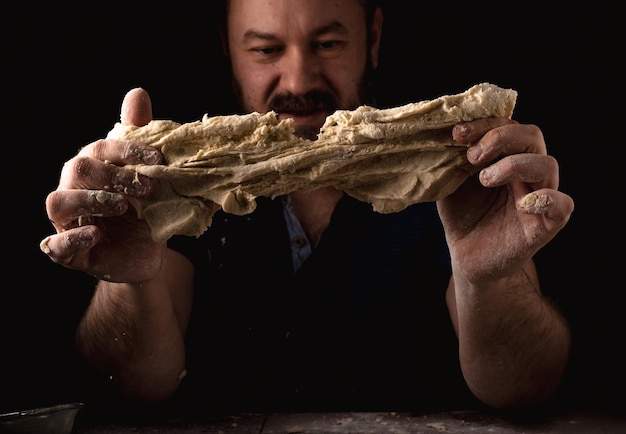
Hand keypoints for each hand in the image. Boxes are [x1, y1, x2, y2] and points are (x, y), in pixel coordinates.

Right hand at [41, 88, 165, 282]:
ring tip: (122, 206)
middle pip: (78, 169)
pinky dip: (73, 238)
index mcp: (92, 167)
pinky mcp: (67, 251)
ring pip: (59, 202)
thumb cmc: (143, 212)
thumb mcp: (148, 178)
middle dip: (113, 174)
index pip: (102, 149)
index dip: (128, 150)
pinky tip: (95, 234)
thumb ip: (140, 139)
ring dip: (92, 200)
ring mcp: (65, 220)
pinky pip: (55, 244)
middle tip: (147, 186)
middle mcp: (72, 188)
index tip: (159, 157)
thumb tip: (137, 92)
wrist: (145, 255)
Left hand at [437, 118, 574, 282]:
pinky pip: (563, 206)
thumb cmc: (463, 216)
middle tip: (472, 156)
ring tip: (485, 179)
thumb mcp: (450, 183)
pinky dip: (547, 199)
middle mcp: (527, 173)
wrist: (467, 258)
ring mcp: (538, 197)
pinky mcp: (545, 225)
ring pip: (547, 164)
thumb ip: (450, 160)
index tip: (457, 133)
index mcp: (507, 157)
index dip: (484, 124)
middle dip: (500, 137)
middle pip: (532, 136)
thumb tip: (441, 135)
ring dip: (514, 165)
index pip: (507, 125)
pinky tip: (522, 203)